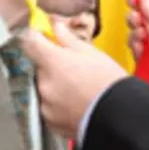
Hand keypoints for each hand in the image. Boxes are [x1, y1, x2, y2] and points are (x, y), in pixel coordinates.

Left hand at [19, 20, 127, 138]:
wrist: (118, 116)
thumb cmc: (109, 82)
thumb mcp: (93, 53)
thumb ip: (68, 39)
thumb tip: (56, 27)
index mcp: (52, 61)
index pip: (29, 43)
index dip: (35, 37)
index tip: (42, 37)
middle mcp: (43, 83)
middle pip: (39, 68)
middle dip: (52, 67)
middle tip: (75, 70)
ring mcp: (45, 105)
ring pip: (45, 89)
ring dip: (56, 87)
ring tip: (79, 91)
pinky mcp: (50, 122)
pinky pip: (50, 108)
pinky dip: (59, 105)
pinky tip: (77, 105)